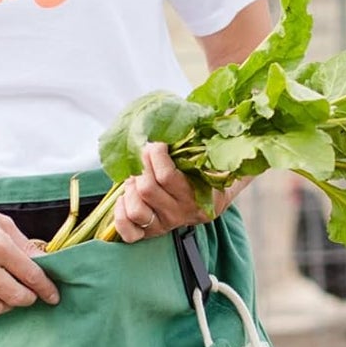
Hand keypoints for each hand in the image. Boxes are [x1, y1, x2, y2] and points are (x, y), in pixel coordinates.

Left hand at [113, 142, 245, 242]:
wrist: (212, 198)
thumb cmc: (210, 170)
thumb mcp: (217, 156)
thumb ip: (215, 139)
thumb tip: (224, 113)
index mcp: (201, 196)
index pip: (166, 176)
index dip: (155, 154)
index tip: (157, 143)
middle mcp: (183, 214)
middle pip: (147, 189)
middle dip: (140, 166)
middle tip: (144, 155)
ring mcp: (166, 225)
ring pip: (136, 209)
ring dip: (131, 188)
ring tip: (137, 177)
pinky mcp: (151, 233)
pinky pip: (128, 232)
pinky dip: (121, 214)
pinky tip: (126, 197)